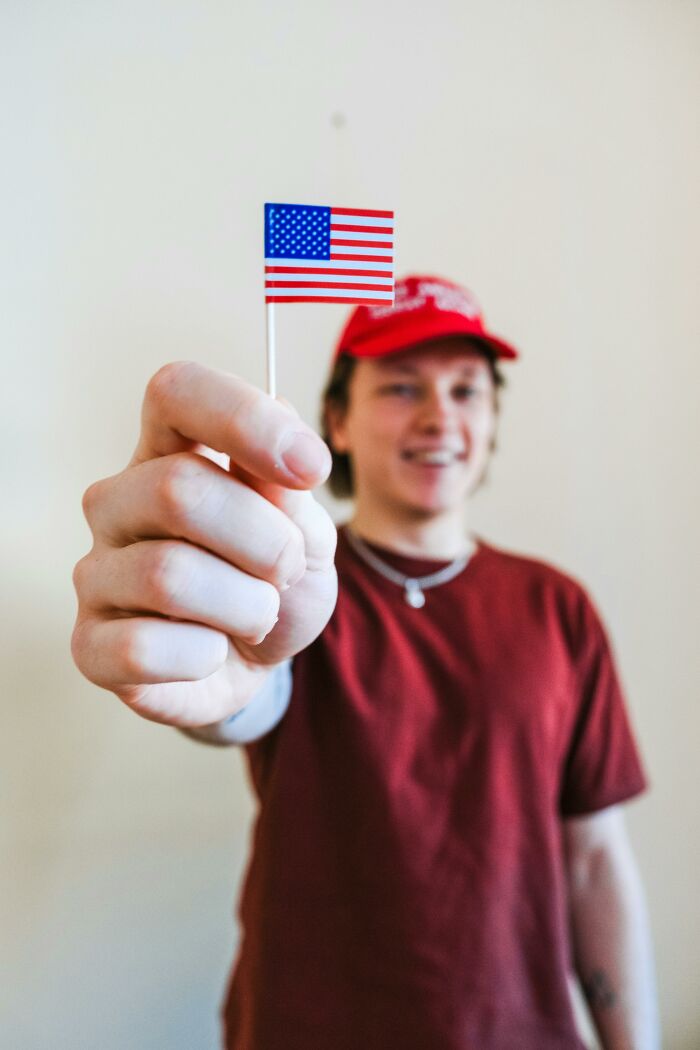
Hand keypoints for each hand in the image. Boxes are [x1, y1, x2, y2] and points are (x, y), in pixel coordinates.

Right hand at [71, 361, 337, 727]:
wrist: (257, 665)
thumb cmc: (273, 584)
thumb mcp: (307, 534)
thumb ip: (290, 493)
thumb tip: (280, 435)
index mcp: (170, 452)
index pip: (176, 392)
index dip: (244, 418)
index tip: (310, 468)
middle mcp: (118, 501)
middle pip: (178, 489)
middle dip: (265, 541)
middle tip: (286, 570)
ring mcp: (95, 572)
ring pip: (167, 574)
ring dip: (245, 605)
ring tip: (255, 615)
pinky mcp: (88, 645)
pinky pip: (142, 647)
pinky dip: (203, 656)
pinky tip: (210, 652)